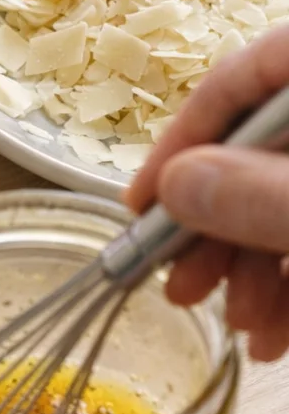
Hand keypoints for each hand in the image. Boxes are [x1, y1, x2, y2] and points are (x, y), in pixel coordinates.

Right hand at [128, 27, 288, 360]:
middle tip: (185, 290)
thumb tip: (176, 188)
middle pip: (260, 150)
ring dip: (255, 270)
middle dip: (219, 230)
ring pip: (287, 198)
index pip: (237, 81)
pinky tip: (279, 333)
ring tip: (245, 330)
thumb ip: (262, 196)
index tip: (140, 212)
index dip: (181, 147)